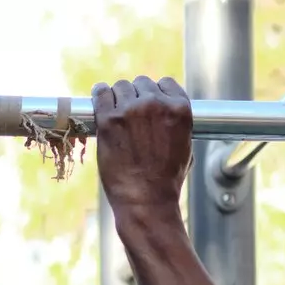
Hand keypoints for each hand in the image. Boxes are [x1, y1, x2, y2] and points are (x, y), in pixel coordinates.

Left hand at [91, 76, 191, 212]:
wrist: (146, 200)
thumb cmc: (166, 180)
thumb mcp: (185, 146)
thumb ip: (175, 123)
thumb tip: (165, 114)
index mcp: (179, 109)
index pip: (165, 83)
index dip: (156, 93)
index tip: (147, 103)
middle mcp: (156, 104)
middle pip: (142, 83)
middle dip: (136, 96)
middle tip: (129, 114)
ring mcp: (131, 110)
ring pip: (121, 86)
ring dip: (118, 96)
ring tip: (114, 111)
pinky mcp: (109, 120)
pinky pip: (101, 93)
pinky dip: (99, 94)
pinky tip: (99, 98)